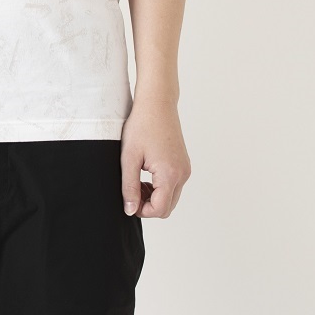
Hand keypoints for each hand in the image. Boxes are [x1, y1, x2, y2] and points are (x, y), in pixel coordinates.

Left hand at [120, 91, 189, 218]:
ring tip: (137, 181)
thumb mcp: (129, 158)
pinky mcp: (184, 164)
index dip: (142, 211)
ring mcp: (185, 169)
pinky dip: (161, 188)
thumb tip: (130, 210)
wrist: (157, 103)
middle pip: (167, 208)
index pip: (159, 210)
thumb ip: (129, 187)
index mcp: (170, 174)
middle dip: (148, 206)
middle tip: (131, 191)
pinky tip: (146, 175)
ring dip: (154, 197)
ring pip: (171, 198)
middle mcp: (182, 174)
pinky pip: (174, 186)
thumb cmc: (142, 126)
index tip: (129, 200)